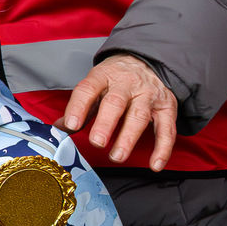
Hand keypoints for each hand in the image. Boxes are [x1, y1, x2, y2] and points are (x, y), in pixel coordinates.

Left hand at [61, 54, 176, 170]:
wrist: (146, 61)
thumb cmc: (115, 79)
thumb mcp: (95, 85)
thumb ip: (80, 107)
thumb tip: (59, 127)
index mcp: (103, 76)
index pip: (88, 89)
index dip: (78, 106)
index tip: (72, 124)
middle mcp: (126, 84)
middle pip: (115, 103)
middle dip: (105, 124)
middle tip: (97, 142)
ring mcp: (148, 95)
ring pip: (139, 115)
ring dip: (128, 138)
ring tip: (117, 156)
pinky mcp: (167, 107)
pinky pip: (167, 129)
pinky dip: (162, 148)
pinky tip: (154, 164)